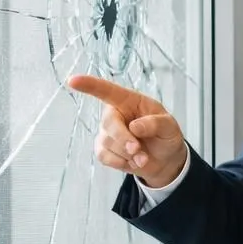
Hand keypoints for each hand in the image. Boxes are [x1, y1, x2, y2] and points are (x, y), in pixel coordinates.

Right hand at [68, 74, 186, 187]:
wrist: (165, 159)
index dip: (90, 85)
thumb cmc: (165, 135)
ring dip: (128, 154)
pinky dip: (121, 162)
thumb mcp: (170, 126)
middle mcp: (115, 114)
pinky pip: (104, 156)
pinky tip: (133, 161)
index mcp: (129, 101)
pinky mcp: (104, 149)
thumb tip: (134, 126)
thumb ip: (155, 123)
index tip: (73, 81)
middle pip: (108, 123)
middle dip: (123, 139)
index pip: (107, 90)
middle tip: (137, 149)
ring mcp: (107, 132)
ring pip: (108, 142)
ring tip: (143, 157)